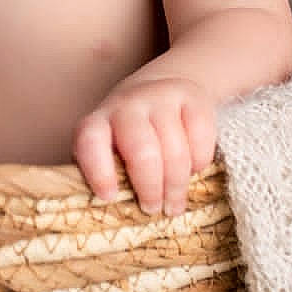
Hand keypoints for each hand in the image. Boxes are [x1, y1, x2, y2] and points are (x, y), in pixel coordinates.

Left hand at [72, 73, 217, 216]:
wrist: (166, 81)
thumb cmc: (131, 131)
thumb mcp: (111, 146)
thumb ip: (110, 172)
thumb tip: (115, 211)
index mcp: (100, 121)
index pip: (90, 141)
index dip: (99, 171)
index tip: (110, 197)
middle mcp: (128, 105)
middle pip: (141, 150)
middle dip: (150, 187)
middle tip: (153, 209)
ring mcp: (162, 98)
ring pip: (174, 149)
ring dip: (176, 184)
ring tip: (174, 204)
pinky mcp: (194, 98)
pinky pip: (201, 137)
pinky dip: (199, 161)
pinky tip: (193, 170)